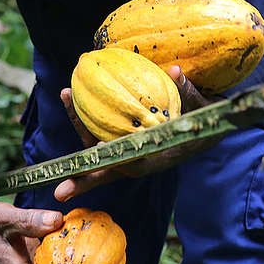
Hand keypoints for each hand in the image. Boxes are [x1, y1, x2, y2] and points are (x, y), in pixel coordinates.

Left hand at [54, 66, 223, 200]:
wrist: (203, 130)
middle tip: (61, 191)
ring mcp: (126, 152)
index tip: (100, 151)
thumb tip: (176, 72)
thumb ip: (188, 92)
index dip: (116, 162)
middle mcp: (138, 160)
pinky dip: (83, 116)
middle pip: (108, 168)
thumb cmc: (202, 121)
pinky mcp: (119, 142)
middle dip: (84, 179)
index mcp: (158, 156)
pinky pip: (97, 133)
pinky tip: (71, 92)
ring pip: (97, 147)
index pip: (134, 165)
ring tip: (66, 94)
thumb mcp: (201, 107)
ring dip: (78, 123)